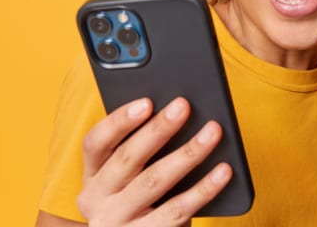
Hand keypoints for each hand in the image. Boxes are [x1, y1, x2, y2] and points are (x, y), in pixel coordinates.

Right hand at [77, 97, 232, 226]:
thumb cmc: (144, 202)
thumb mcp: (131, 179)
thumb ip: (144, 152)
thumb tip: (178, 114)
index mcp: (92, 176)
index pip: (95, 143)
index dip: (119, 121)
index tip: (147, 101)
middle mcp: (97, 200)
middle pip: (128, 158)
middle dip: (158, 129)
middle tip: (184, 106)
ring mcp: (119, 222)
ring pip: (155, 181)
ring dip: (187, 153)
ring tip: (212, 131)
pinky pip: (178, 209)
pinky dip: (204, 188)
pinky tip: (224, 170)